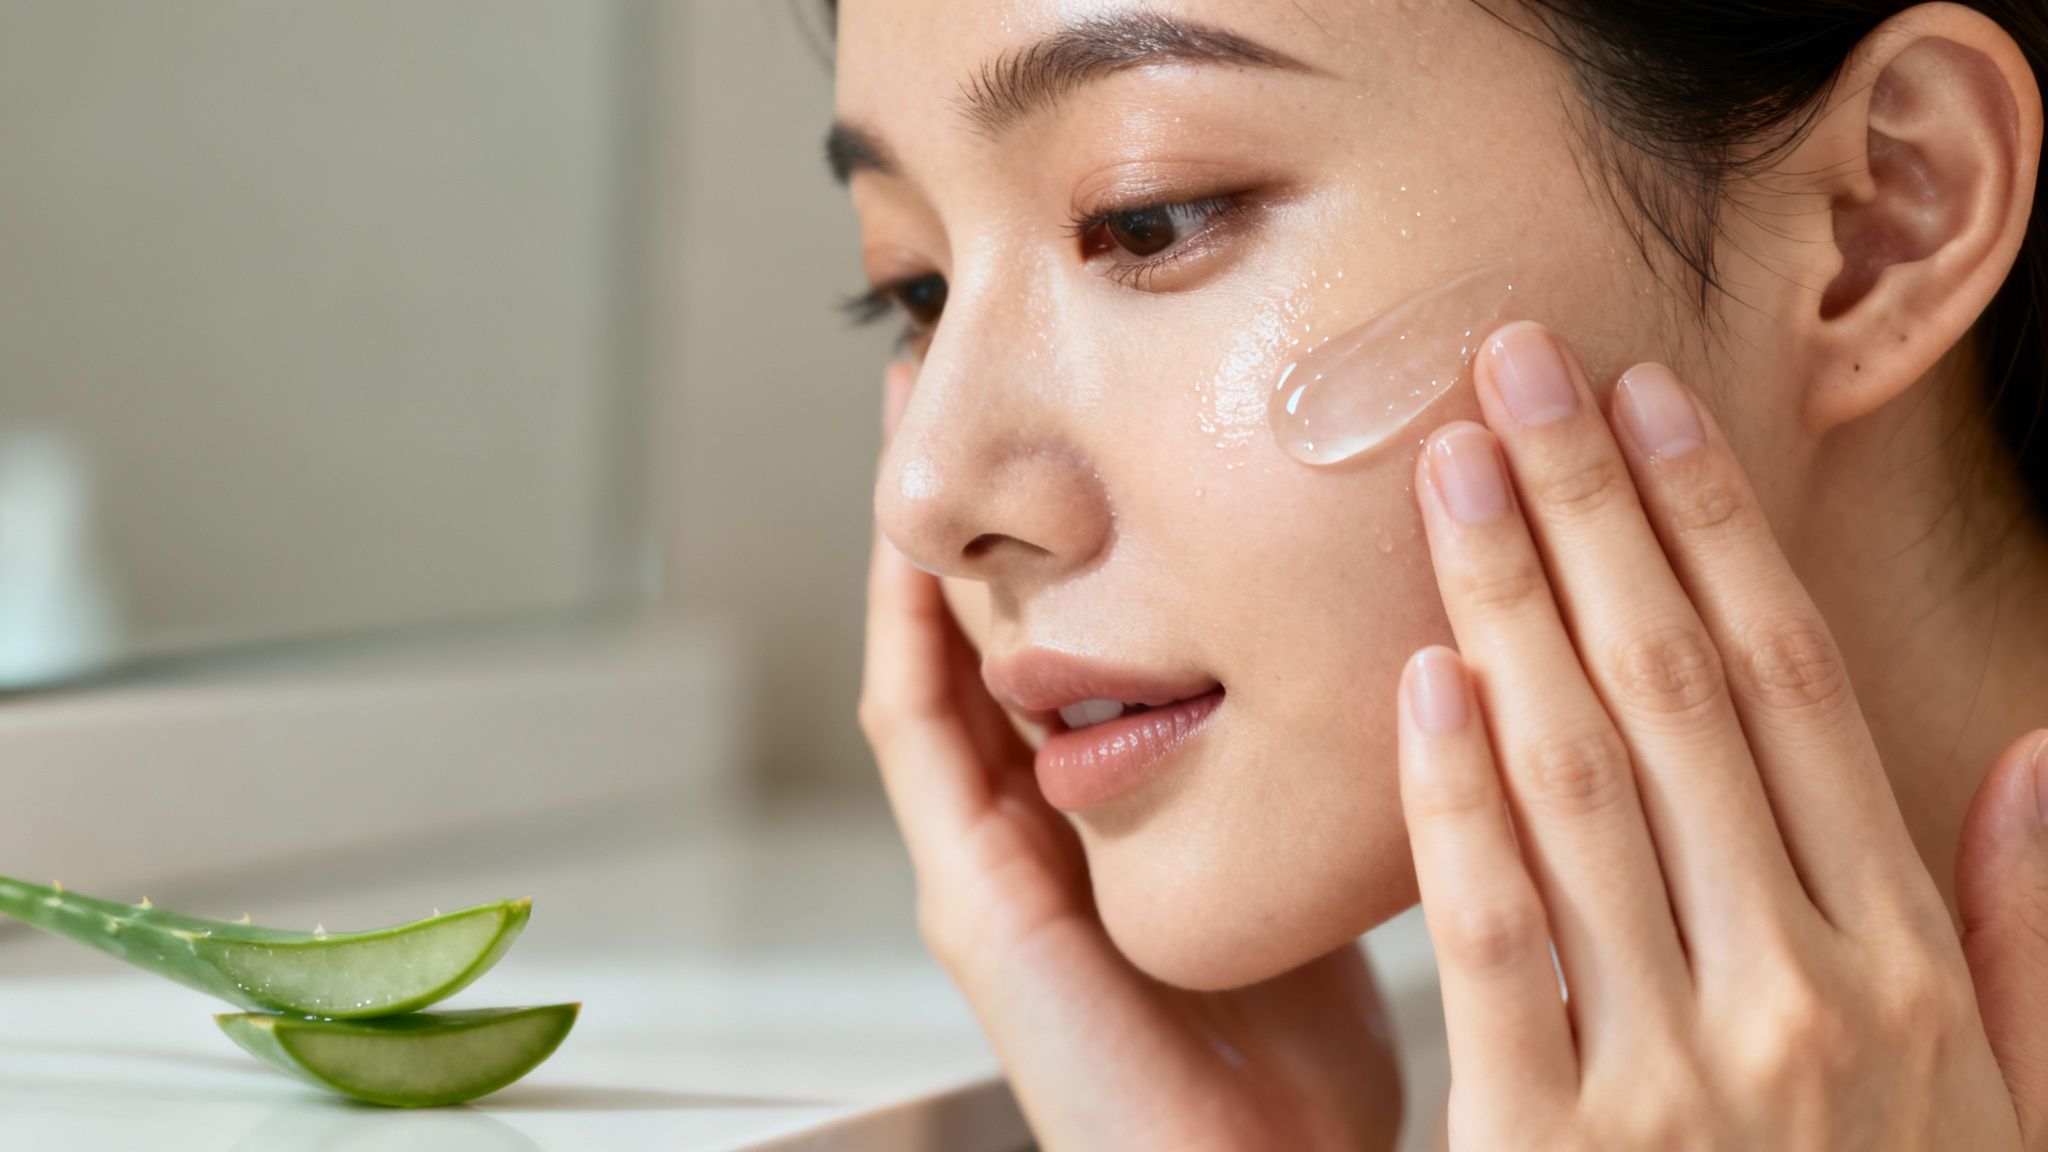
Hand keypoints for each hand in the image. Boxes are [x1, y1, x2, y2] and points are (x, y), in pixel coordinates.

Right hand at [860, 362, 1401, 1150]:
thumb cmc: (1307, 1051)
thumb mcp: (1309, 863)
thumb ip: (1309, 766)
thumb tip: (1393, 634)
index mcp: (1104, 817)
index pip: (1057, 640)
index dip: (1049, 525)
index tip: (1073, 403)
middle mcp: (1033, 829)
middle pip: (980, 630)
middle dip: (970, 498)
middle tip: (957, 368)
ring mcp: (990, 864)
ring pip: (932, 662)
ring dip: (916, 539)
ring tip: (904, 413)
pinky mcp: (975, 902)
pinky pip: (920, 741)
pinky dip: (909, 636)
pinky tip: (911, 548)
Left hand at [1398, 321, 2033, 1147]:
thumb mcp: (2017, 1110)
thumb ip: (2032, 943)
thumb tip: (2043, 764)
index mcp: (1900, 964)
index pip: (1788, 692)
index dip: (1716, 532)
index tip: (1650, 411)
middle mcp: (1796, 990)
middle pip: (1674, 693)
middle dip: (1590, 514)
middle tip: (1515, 367)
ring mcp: (1676, 1069)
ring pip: (1579, 783)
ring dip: (1510, 606)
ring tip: (1452, 471)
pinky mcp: (1553, 1148)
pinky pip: (1498, 942)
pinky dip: (1457, 807)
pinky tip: (1423, 683)